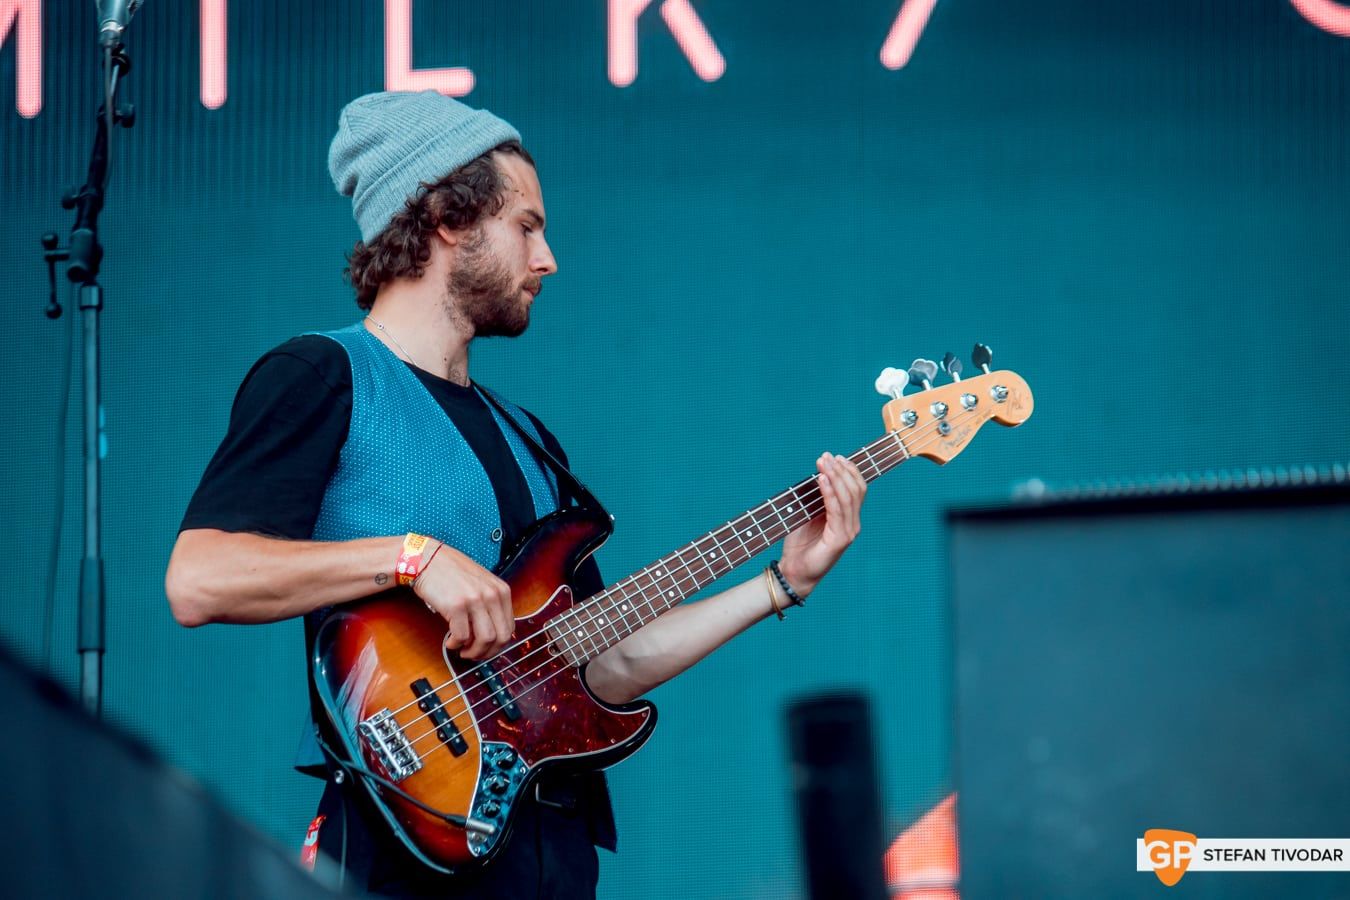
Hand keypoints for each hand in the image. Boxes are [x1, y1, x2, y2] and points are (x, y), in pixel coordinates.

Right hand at [411, 543, 514, 658]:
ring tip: (462, 650)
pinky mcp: (457, 606)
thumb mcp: (481, 584)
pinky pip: (462, 636)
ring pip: (485, 640)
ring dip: (473, 652)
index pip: (510, 628)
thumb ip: (491, 604)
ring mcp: (475, 600)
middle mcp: (492, 594)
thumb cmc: (451, 573)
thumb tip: (493, 635)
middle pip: (501, 637)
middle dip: (488, 652)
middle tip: (474, 654)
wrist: (427, 559)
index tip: (487, 649)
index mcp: (501, 590)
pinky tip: (450, 642)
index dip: (498, 645)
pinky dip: (455, 644)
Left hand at [779, 452, 866, 598]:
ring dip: (835, 476)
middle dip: (841, 469)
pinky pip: (837, 510)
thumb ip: (817, 498)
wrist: (794, 571)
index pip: (857, 489)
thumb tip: (819, 473)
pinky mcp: (840, 539)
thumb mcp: (808, 514)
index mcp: (848, 518)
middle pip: (856, 490)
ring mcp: (848, 532)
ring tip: (823, 463)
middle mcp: (852, 524)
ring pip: (848, 497)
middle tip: (826, 456)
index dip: (848, 471)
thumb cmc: (800, 544)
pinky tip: (822, 479)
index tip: (835, 456)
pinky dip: (830, 492)